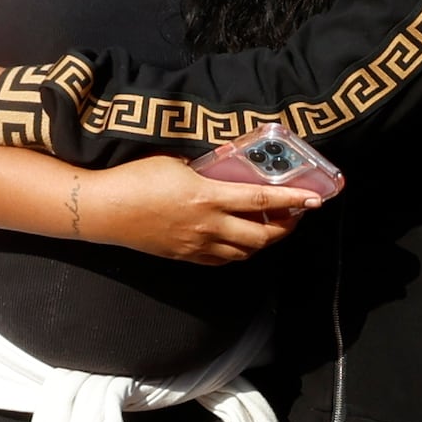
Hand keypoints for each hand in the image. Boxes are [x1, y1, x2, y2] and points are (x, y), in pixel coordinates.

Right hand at [87, 155, 321, 263]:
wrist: (104, 209)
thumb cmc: (135, 178)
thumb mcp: (175, 161)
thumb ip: (205, 168)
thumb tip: (223, 165)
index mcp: (208, 197)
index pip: (262, 201)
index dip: (293, 201)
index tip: (316, 199)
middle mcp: (208, 226)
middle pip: (261, 236)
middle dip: (285, 228)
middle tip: (295, 215)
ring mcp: (197, 246)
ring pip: (244, 253)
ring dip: (263, 242)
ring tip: (271, 227)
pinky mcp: (184, 256)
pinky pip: (222, 260)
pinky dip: (239, 252)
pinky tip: (240, 240)